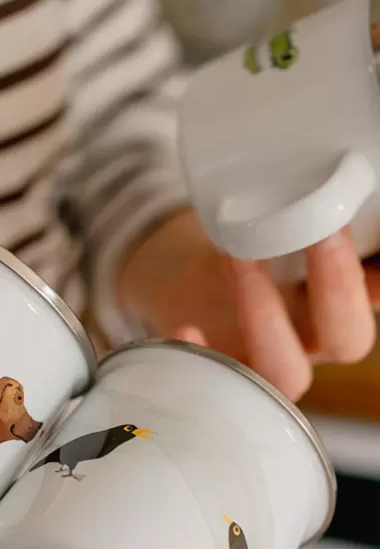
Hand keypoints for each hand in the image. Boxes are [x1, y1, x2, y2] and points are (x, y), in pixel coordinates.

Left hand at [119, 208, 379, 399]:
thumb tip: (342, 168)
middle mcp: (316, 340)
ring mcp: (271, 361)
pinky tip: (187, 327)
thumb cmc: (253, 236)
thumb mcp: (287, 221)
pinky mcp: (222, 370)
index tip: (376, 253)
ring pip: (287, 371)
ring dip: (266, 313)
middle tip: (323, 230)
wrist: (194, 272)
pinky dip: (202, 354)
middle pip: (348, 341)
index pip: (374, 294)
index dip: (377, 282)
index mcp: (344, 302)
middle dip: (338, 285)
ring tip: (238, 257)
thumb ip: (311, 209)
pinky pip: (218, 380)